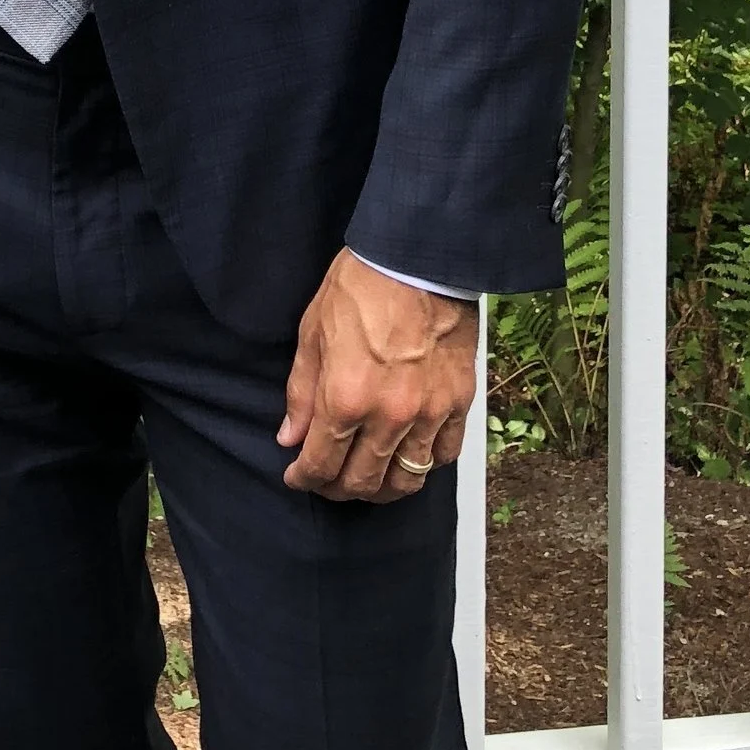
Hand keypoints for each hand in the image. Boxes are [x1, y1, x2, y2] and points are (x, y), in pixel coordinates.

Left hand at [278, 250, 477, 502]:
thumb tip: (291, 438)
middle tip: (326, 482)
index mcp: (345, 398)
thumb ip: (301, 393)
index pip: (322, 463)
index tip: (297, 476)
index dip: (304, 478)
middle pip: (363, 481)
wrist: (417, 260)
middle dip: (338, 489)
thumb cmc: (358, 287)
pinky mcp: (458, 404)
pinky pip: (444, 455)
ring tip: (366, 480)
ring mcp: (428, 413)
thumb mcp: (312, 334)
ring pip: (407, 480)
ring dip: (382, 489)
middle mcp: (388, 415)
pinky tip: (407, 456)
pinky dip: (425, 464)